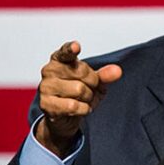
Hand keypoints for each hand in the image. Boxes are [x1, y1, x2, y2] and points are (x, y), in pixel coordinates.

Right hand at [35, 41, 122, 155]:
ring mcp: (45, 87)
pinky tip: (79, 109)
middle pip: (82, 72)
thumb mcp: (94, 82)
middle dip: (93, 84)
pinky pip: (73, 106)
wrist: (64, 117)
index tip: (76, 47)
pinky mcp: (46, 104)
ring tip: (83, 100)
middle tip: (89, 90)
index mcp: (59, 59)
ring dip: (88, 98)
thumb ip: (104, 74)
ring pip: (79, 90)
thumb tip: (117, 71)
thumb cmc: (78, 94)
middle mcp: (49, 70)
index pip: (66, 51)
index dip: (71, 49)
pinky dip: (83, 109)